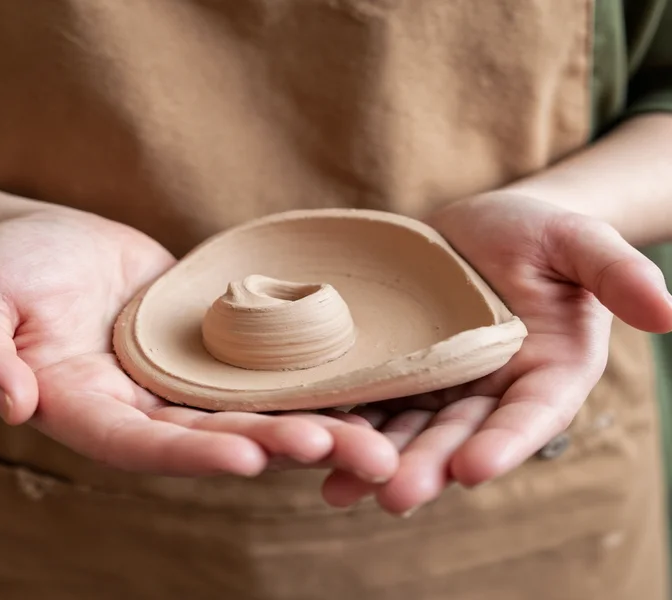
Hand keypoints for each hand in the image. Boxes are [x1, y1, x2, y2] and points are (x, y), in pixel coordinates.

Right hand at [0, 207, 398, 481]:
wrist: (46, 240)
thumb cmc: (3, 266)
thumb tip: (6, 402)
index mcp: (85, 410)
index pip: (139, 444)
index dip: (192, 452)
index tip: (248, 454)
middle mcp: (141, 410)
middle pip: (214, 438)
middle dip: (282, 445)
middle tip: (354, 452)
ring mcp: (179, 384)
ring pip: (250, 412)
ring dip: (313, 426)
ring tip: (379, 439)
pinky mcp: (210, 352)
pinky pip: (259, 371)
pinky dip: (306, 384)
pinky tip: (362, 391)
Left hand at [320, 192, 671, 513]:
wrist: (477, 230)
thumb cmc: (537, 233)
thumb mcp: (578, 242)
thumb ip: (616, 272)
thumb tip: (670, 310)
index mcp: (546, 375)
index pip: (529, 418)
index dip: (505, 444)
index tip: (475, 469)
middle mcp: (491, 393)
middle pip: (461, 437)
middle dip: (429, 465)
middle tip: (396, 494)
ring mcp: (441, 387)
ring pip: (408, 430)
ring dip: (378, 460)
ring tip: (341, 488)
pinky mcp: (397, 370)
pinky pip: (370, 402)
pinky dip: (346, 425)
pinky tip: (313, 446)